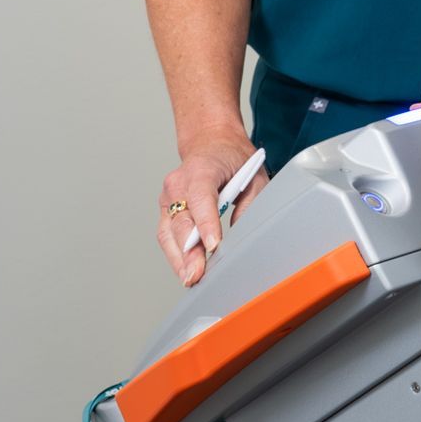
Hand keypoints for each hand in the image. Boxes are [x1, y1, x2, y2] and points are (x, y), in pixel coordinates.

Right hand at [157, 128, 268, 286]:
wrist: (210, 142)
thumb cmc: (233, 158)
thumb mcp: (255, 174)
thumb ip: (249, 202)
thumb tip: (240, 232)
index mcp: (202, 169)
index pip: (201, 199)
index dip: (206, 224)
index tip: (212, 246)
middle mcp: (179, 183)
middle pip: (182, 221)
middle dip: (189, 251)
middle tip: (197, 274)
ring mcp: (168, 196)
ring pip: (168, 232)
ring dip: (178, 258)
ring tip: (190, 279)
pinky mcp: (166, 208)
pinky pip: (167, 234)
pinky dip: (175, 253)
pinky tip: (185, 269)